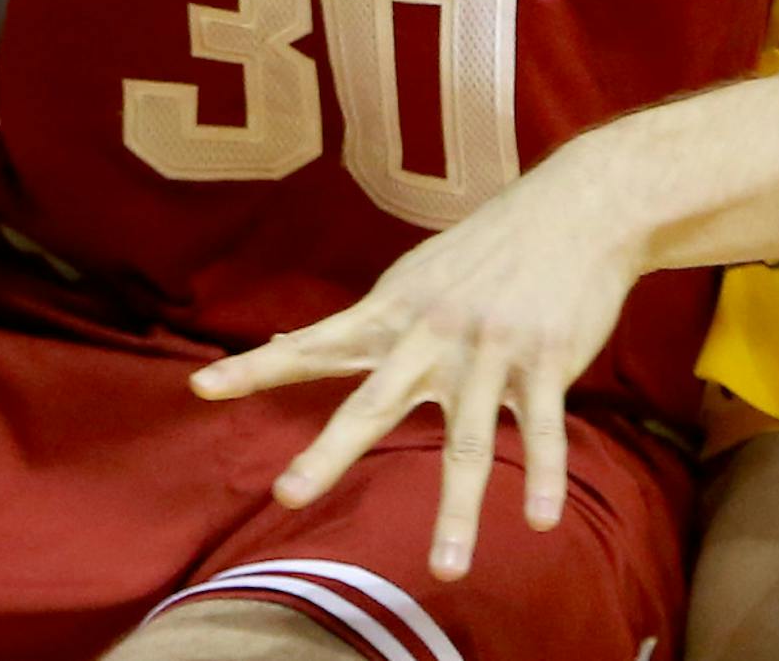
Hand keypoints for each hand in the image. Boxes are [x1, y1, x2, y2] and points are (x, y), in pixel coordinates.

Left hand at [189, 149, 637, 581]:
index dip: (257, 366)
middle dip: (329, 451)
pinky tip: (541, 521)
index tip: (201, 386)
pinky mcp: (545, 357)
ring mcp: (489, 348)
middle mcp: (433, 333)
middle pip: (373, 401)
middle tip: (287, 495)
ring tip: (446, 570)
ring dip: (457, 510)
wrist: (577, 207)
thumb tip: (289, 341)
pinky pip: (542, 428)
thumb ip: (361, 322)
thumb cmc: (490, 245)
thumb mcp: (417, 275)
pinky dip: (542, 474)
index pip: (314, 342)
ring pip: (468, 439)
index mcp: (396, 310)